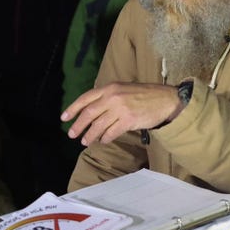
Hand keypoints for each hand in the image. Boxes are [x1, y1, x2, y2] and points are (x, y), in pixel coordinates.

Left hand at [61, 82, 181, 145]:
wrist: (165, 100)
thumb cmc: (144, 95)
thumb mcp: (123, 89)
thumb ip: (107, 98)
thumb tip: (92, 112)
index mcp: (109, 88)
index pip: (86, 98)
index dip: (73, 109)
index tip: (64, 118)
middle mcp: (113, 97)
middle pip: (89, 113)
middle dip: (78, 125)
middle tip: (72, 134)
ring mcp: (120, 109)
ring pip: (99, 125)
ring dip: (90, 135)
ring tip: (85, 141)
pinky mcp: (129, 120)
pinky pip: (112, 132)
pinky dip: (105, 138)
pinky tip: (103, 141)